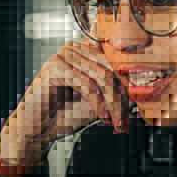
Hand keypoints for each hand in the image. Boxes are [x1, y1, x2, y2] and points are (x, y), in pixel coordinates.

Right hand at [0, 38, 128, 165]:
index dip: (127, 82)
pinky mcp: (55, 66)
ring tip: (115, 121)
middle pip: (111, 69)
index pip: (115, 60)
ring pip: (102, 76)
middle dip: (121, 97)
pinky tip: (101, 116)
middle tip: (124, 120)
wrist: (38, 129)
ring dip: (112, 102)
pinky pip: (87, 84)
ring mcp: (63, 54)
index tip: (134, 104)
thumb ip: (115, 90)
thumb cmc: (65, 114)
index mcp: (84, 51)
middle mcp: (74, 47)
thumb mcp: (98, 100)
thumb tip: (138, 86)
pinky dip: (98, 103)